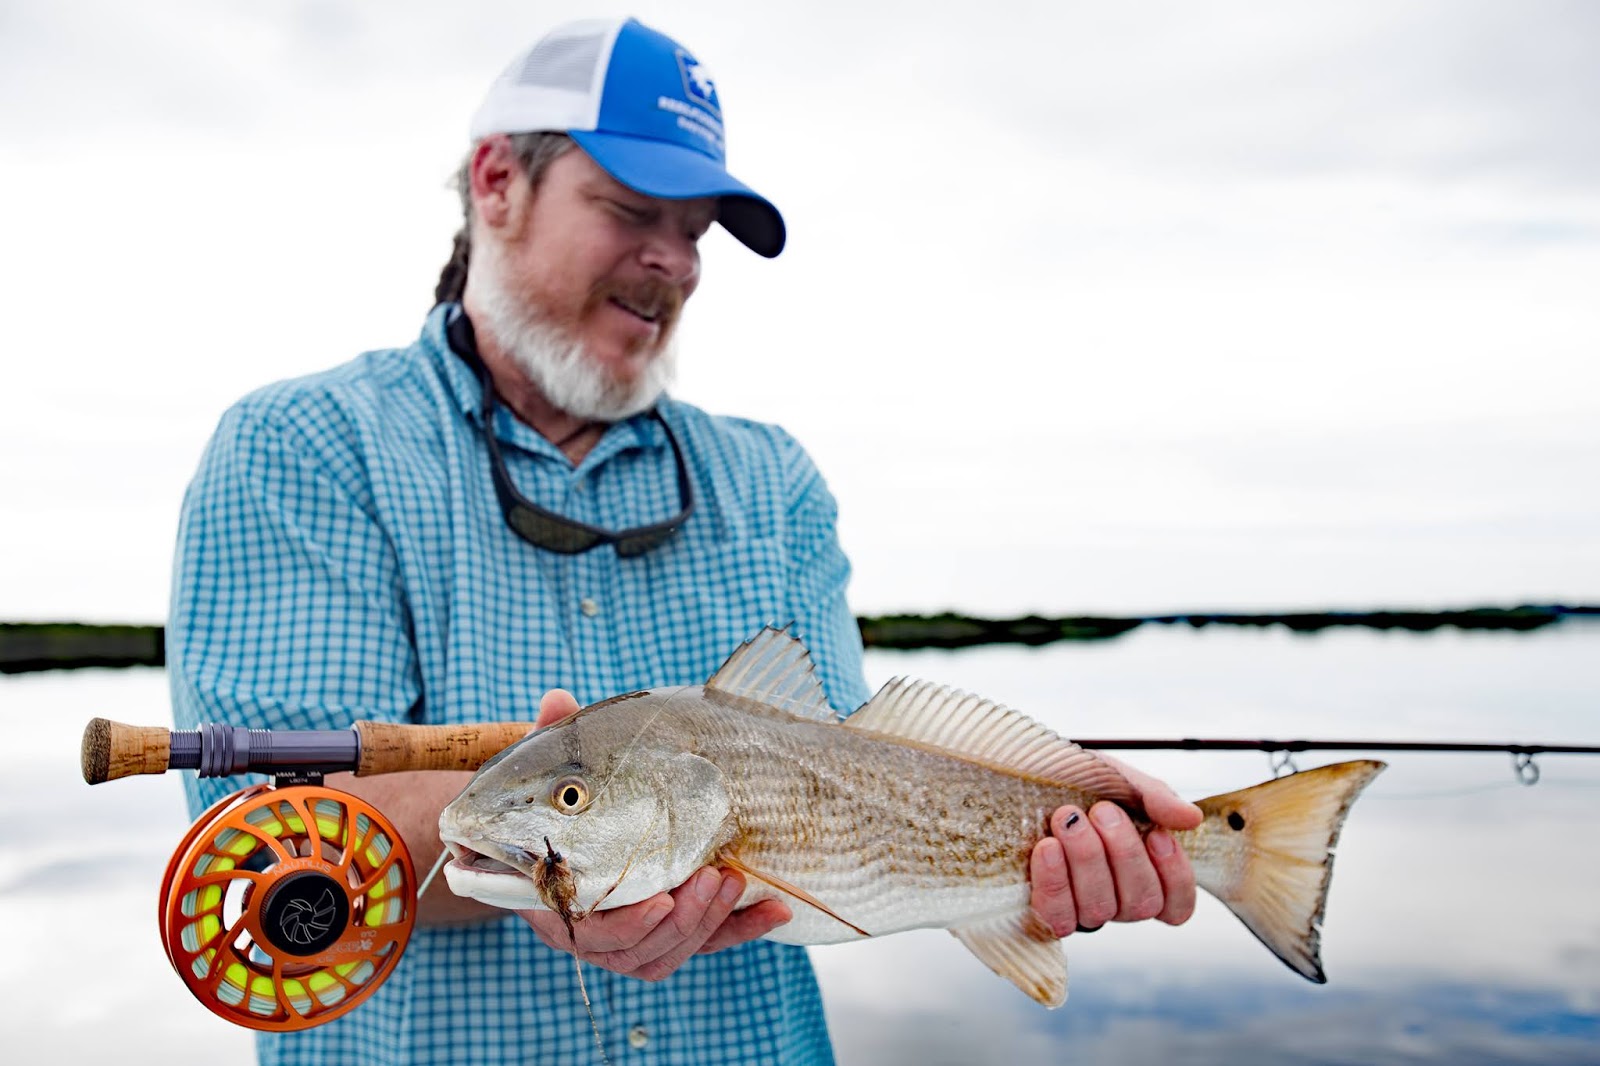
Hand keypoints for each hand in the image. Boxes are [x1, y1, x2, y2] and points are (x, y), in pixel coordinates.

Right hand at [515, 690, 792, 980]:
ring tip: (737, 880)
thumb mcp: (564, 761)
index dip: (627, 922)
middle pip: (636, 950)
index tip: (663, 898)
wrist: (595, 809)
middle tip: (713, 877)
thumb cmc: (575, 788)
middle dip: (682, 920)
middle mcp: (592, 928)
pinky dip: (743, 929)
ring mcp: (634, 935)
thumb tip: (556, 699)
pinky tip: (776, 908)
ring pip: (670, 952)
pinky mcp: (674, 933)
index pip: (589, 930)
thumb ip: (559, 739)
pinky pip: (708, 944)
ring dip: (709, 922)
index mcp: (557, 897)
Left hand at [1029, 754, 1201, 936]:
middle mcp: (1115, 900)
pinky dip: (1055, 881)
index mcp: (1142, 873)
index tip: (1158, 833)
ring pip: (1099, 909)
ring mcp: (1080, 910)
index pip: (1177, 905)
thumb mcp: (1120, 779)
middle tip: (1102, 810)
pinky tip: (1047, 847)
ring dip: (1086, 859)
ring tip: (1068, 817)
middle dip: (1124, 853)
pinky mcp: (1043, 913)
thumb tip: (1191, 819)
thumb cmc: (1075, 779)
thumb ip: (1155, 797)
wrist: (1019, 770)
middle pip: (1140, 903)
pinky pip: (1058, 916)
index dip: (1175, 876)